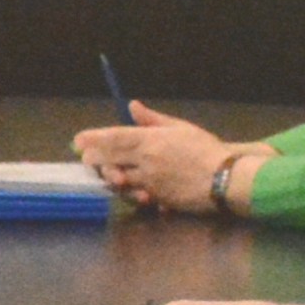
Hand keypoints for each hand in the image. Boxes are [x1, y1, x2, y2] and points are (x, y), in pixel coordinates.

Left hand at [73, 106, 248, 212]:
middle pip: (111, 159)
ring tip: (109, 174)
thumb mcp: (180, 128)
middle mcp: (146, 160)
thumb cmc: (205, 149)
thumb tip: (132, 105)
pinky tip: (132, 191)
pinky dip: (131, 193)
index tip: (79, 139)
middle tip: (85, 159)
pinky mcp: (157, 198)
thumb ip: (153, 119)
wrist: (225, 178)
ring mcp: (150, 181)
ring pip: (120, 180)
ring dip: (111, 178)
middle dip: (95, 160)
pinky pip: (137, 196)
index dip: (94, 138)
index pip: (115, 137)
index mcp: (151, 140)